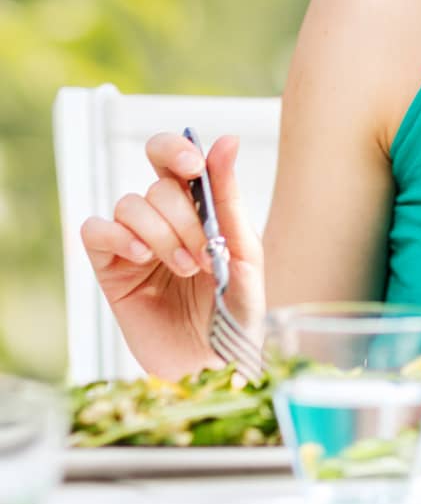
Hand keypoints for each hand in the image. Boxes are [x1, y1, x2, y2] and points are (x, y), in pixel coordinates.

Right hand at [79, 132, 265, 381]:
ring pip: (130, 205)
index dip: (176, 149)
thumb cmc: (234, 309)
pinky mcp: (109, 269)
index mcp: (195, 206)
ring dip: (162, 235)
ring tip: (185, 269)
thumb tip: (227, 140)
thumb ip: (229, 196)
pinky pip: (95, 231)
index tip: (195, 168)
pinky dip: (118, 237)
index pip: (171, 156)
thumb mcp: (243, 251)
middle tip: (205, 253)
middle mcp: (161, 218)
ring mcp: (133, 242)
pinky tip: (142, 258)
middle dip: (184, 216)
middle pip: (157, 185)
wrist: (212, 363)